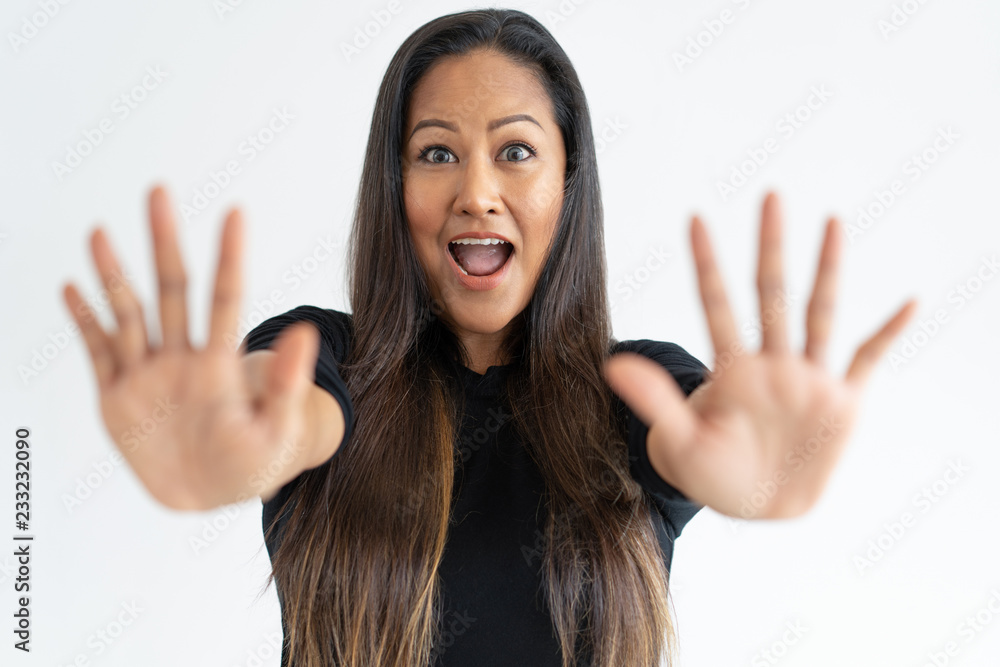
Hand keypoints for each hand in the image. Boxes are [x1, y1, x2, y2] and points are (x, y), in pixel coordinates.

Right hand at [63, 186, 319, 509]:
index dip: (230, 258)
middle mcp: (183, 359)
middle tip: (158, 191)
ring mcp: (148, 375)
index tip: (235, 213)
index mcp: (222, 366)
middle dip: (164, 243)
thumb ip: (287, 385)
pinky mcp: (118, 398)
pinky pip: (98, 353)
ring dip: (114, 276)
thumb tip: (306, 331)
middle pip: (172, 291)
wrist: (213, 493)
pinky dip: (86, 322)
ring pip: (130, 314)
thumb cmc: (253, 462)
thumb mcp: (277, 431)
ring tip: (100, 232)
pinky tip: (73, 288)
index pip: (226, 301)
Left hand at [603, 192, 916, 518]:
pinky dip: (889, 332)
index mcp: (731, 370)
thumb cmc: (711, 472)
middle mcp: (771, 363)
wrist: (755, 505)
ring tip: (831, 222)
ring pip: (819, 313)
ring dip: (827, 269)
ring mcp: (808, 379)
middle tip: (770, 195)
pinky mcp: (841, 402)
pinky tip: (910, 302)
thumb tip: (612, 363)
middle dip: (770, 246)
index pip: (715, 305)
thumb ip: (655, 401)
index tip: (695, 218)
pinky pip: (868, 358)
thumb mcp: (681, 441)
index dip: (706, 264)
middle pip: (771, 294)